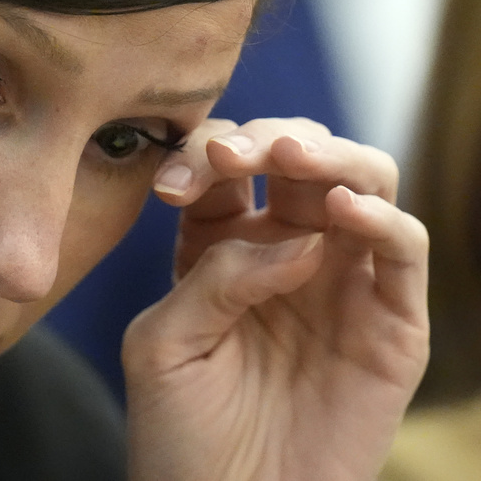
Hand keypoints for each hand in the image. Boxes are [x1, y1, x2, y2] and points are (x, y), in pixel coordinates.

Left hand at [121, 118, 428, 480]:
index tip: (173, 181)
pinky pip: (405, 250)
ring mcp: (343, 282)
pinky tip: (341, 211)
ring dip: (331, 157)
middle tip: (236, 153)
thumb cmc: (180, 430)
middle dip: (268, 139)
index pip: (226, 171)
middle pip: (300, 161)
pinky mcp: (391, 322)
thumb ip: (214, 277)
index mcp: (221, 248)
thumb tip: (294, 241)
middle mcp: (287, 253)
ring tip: (291, 158)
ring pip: (364, 183)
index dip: (205, 156)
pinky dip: (382, 218)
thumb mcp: (164, 343)